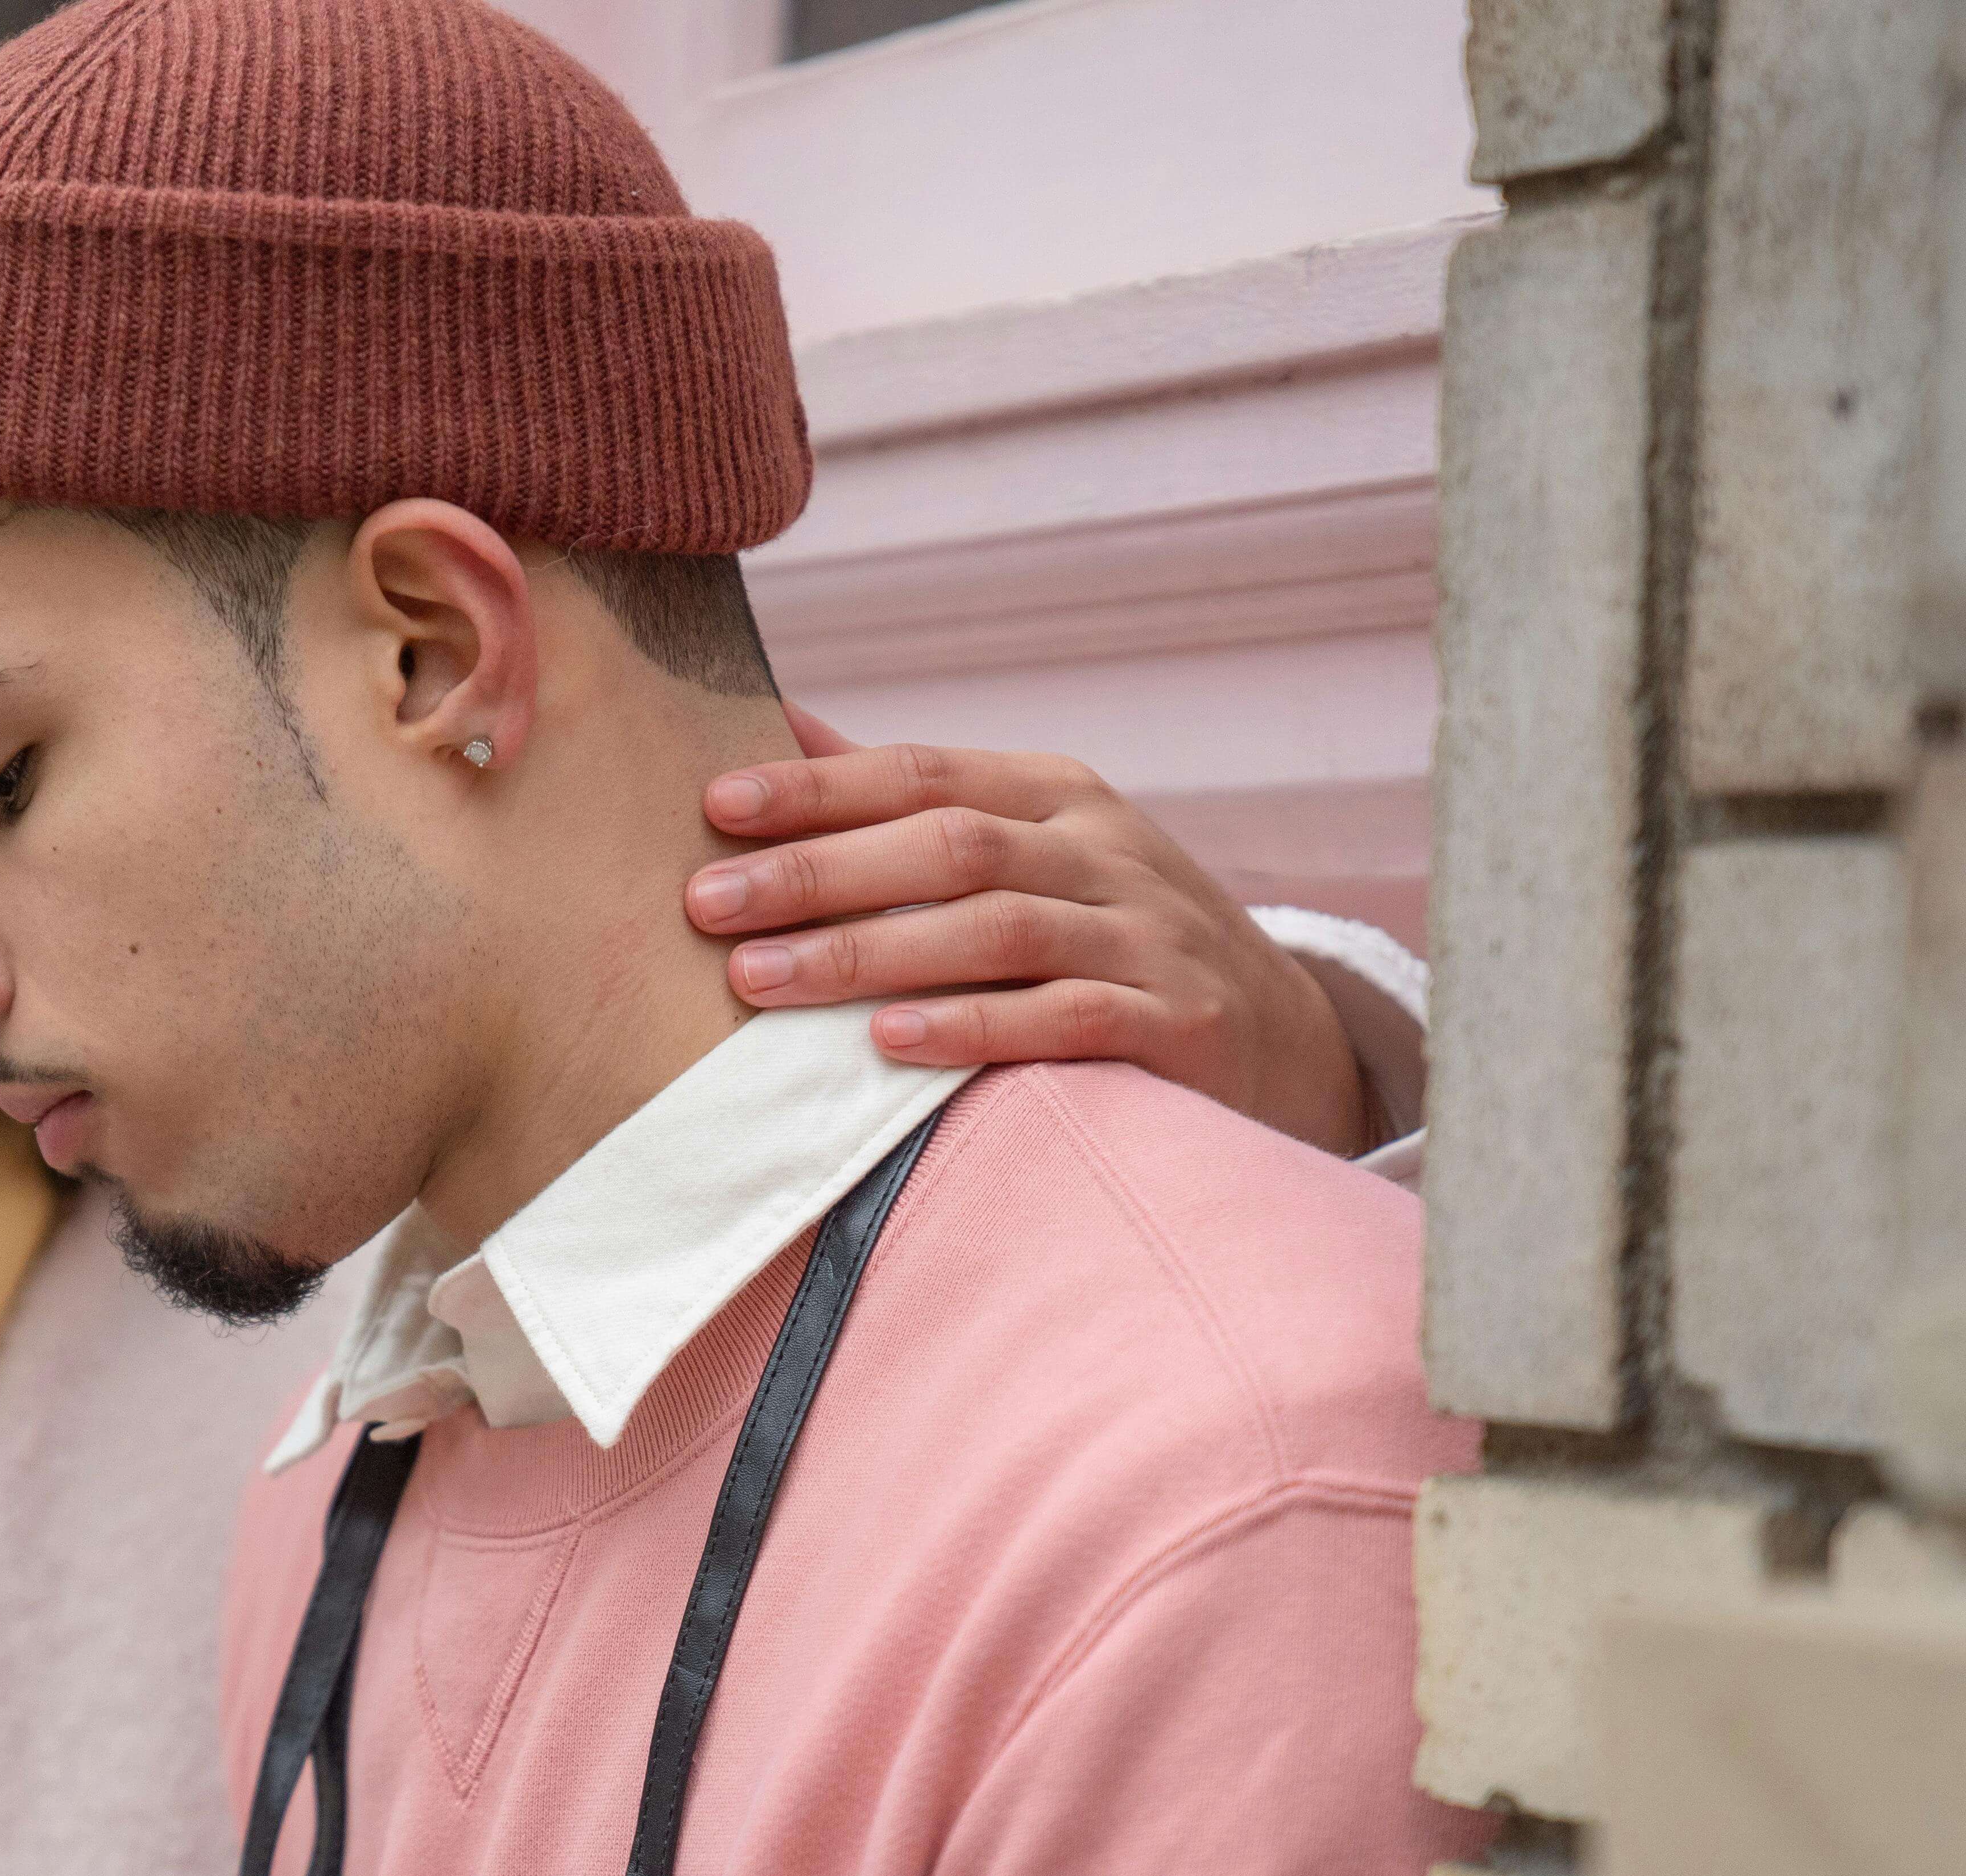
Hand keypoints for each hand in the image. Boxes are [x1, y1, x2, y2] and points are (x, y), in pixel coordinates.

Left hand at [689, 707, 1368, 1155]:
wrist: (1277, 1034)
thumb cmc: (1105, 933)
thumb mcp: (1028, 847)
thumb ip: (909, 801)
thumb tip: (779, 727)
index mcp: (1056, 793)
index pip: (920, 772)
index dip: (817, 786)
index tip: (715, 804)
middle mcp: (1102, 849)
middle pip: (945, 845)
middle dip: (817, 872)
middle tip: (705, 903)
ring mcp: (1145, 934)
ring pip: (994, 927)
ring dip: (866, 954)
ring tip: (758, 979)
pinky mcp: (1177, 1021)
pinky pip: (1063, 1019)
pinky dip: (972, 1027)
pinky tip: (888, 1042)